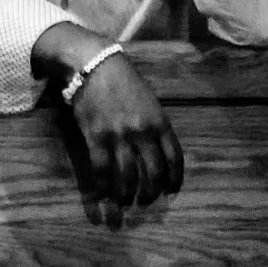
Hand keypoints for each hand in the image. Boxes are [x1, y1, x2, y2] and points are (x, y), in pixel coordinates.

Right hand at [34, 23, 183, 223]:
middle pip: (152, 172)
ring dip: (126, 194)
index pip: (174, 158)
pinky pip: (102, 169)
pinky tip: (103, 194)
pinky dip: (103, 186)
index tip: (171, 191)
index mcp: (160, 122)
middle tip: (146, 201)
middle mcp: (142, 132)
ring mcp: (118, 136)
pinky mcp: (96, 137)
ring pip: (127, 176)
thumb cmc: (123, 80)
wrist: (93, 64)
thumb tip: (156, 150)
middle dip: (151, 192)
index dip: (174, 179)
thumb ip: (155, 124)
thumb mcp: (148, 100)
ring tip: (124, 202)